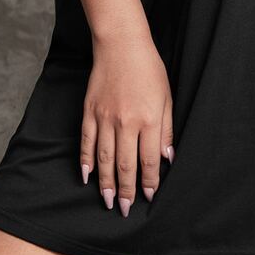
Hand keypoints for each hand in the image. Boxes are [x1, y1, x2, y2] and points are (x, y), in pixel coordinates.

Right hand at [79, 33, 174, 215]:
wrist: (121, 44)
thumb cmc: (149, 69)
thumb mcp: (167, 97)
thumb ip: (166, 129)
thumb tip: (168, 157)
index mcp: (149, 119)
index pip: (149, 160)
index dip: (149, 182)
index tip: (149, 197)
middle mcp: (126, 122)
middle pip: (125, 165)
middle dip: (126, 191)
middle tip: (125, 210)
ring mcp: (105, 118)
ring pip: (104, 159)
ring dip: (106, 183)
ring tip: (108, 201)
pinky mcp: (89, 111)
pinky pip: (87, 142)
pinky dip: (86, 161)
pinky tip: (87, 176)